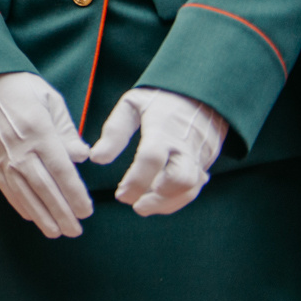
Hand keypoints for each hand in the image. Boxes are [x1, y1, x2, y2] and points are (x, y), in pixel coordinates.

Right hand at [0, 71, 92, 237]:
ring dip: (41, 215)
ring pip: (24, 192)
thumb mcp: (53, 100)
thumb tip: (82, 157)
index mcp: (39, 130)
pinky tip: (31, 216)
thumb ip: (68, 131)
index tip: (86, 210)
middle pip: (44, 187)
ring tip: (56, 232)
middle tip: (75, 230)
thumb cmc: (24, 88)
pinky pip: (6, 187)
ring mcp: (3, 155)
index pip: (60, 170)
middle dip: (61, 212)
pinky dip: (19, 204)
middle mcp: (20, 147)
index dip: (74, 193)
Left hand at [88, 86, 226, 215]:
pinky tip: (157, 199)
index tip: (120, 194)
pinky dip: (176, 200)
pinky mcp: (205, 164)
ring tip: (142, 205)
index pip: (152, 157)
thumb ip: (115, 131)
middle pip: (180, 179)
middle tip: (134, 205)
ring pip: (190, 189)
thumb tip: (96, 158)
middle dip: (157, 199)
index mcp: (163, 127)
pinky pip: (195, 188)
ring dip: (166, 204)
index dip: (136, 180)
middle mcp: (184, 144)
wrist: (199, 95)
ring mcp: (198, 156)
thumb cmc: (159, 99)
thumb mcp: (132, 104)